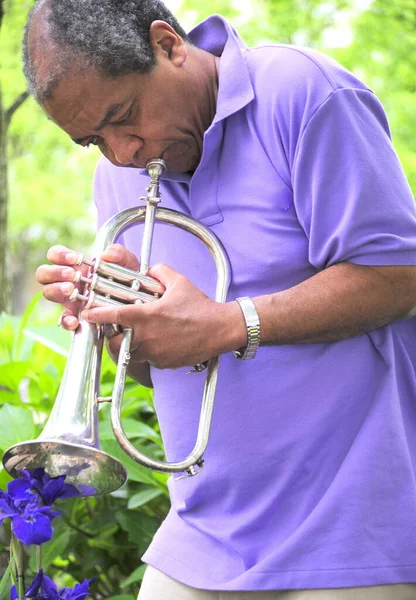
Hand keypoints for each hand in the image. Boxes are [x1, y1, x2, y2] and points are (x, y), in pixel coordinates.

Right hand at [36, 243, 139, 330]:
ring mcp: (67, 298)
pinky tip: (75, 321)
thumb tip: (106, 255)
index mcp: (74, 264)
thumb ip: (120, 254)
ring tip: (72, 290)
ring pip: (48, 292)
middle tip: (72, 275)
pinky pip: (62, 319)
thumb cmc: (124, 278)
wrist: (133, 302)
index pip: (54, 254)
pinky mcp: (74, 315)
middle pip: (43, 273)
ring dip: (57, 290)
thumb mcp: (127, 263)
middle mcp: (66, 280)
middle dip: (54, 272)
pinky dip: (66, 320)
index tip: (74, 259)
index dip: (59, 255)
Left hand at [80, 263, 245, 368]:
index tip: (87, 314)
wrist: (220, 329)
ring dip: (129, 346)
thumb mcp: (180, 282)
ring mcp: (156, 352)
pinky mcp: (164, 363)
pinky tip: (157, 343)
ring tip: (135, 337)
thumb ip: (160, 271)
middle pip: (115, 343)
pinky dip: (147, 353)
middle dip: (110, 338)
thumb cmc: (200, 306)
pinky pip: (148, 360)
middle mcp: (148, 336)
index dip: (96, 315)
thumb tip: (148, 268)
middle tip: (113, 331)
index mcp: (148, 315)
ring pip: (131, 353)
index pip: (114, 315)